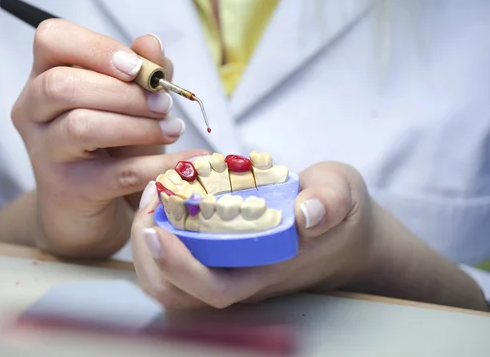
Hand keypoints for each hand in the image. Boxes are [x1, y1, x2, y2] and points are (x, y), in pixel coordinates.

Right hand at [11, 19, 206, 257]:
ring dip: (138, 126)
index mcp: (43, 76)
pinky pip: (116, 173)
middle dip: (124, 92)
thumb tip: (152, 43)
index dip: (96, 47)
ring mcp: (44, 153)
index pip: (51, 39)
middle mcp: (32, 111)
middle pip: (62, 85)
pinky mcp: (67, 190)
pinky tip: (187, 160)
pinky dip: (158, 164)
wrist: (92, 207)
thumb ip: (142, 71)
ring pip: (81, 126)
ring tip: (172, 129)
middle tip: (164, 104)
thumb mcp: (129, 102)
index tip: (137, 67)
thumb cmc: (110, 144)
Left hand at [130, 162, 375, 309]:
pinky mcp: (218, 259)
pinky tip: (161, 202)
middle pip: (177, 295)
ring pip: (169, 284)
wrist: (342, 231)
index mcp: (268, 270)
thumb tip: (308, 212)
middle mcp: (241, 279)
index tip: (158, 229)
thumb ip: (330, 200)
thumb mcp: (343, 194)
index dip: (180, 267)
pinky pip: (174, 262)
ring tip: (150, 198)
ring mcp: (227, 271)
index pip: (215, 289)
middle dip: (149, 253)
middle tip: (149, 198)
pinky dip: (157, 236)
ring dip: (147, 246)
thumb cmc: (337, 213)